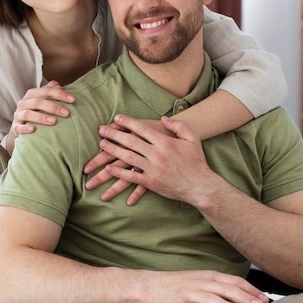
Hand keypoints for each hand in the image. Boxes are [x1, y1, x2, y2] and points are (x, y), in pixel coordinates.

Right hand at [7, 81, 73, 147]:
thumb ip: (51, 91)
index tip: (73, 100)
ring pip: (28, 114)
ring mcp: (18, 115)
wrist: (21, 126)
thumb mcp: (43, 100)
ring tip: (54, 122)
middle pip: (38, 102)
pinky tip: (33, 130)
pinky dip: (25, 128)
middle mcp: (24, 103)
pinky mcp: (15, 127)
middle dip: (53, 107)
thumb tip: (61, 87)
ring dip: (41, 117)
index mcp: (32, 94)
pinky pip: (19, 127)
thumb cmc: (36, 111)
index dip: (60, 94)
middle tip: (67, 113)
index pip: (46, 90)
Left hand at [97, 114, 215, 204]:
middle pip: (131, 141)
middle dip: (114, 134)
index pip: (142, 128)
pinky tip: (110, 169)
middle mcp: (156, 154)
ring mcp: (153, 168)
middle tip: (101, 129)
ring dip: (113, 151)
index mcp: (165, 142)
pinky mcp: (151, 182)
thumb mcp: (192, 139)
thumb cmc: (197, 162)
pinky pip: (132, 177)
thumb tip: (164, 118)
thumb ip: (179, 126)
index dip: (128, 122)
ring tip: (101, 145)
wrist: (200, 185)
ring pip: (127, 158)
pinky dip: (120, 173)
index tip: (116, 117)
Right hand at [142, 270, 269, 302]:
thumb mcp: (202, 281)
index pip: (235, 281)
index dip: (251, 290)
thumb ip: (220, 287)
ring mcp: (190, 294)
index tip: (266, 299)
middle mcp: (202, 283)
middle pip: (227, 289)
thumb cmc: (181, 286)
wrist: (152, 287)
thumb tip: (244, 297)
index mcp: (209, 276)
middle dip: (245, 297)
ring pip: (212, 299)